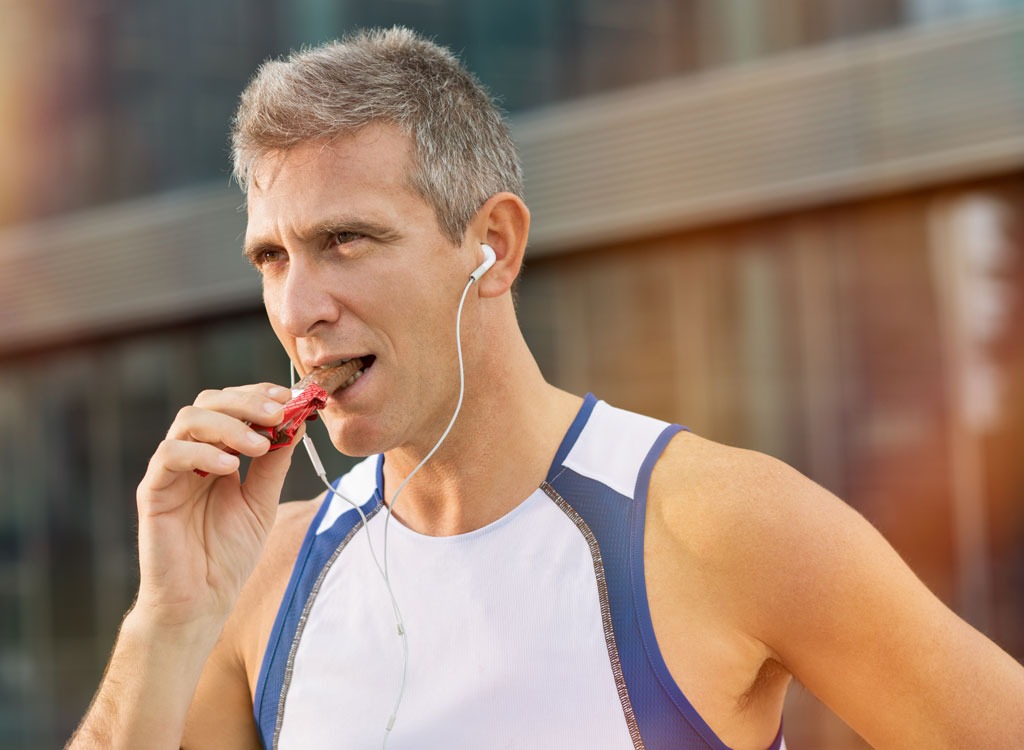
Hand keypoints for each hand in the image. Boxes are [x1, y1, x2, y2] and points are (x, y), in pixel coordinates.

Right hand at [133, 383, 295, 629]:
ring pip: (188, 419)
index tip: (288, 397)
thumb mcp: (262, 501)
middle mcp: (192, 454)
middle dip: (246, 402)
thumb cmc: (230, 554)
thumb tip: (295, 422)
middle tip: (277, 413)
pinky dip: (200, 452)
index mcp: (218, 452)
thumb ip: (275, 463)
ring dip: (228, 424)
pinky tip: (230, 467)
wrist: (202, 601)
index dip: (258, 395)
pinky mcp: (153, 490)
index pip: (232, 406)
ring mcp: (170, 470)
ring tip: (258, 445)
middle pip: (209, 402)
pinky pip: (169, 455)